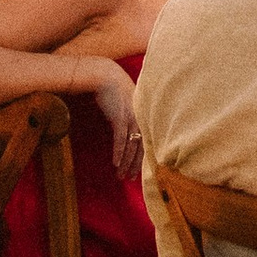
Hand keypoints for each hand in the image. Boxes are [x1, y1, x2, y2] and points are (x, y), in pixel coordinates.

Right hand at [90, 61, 142, 176]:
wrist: (107, 77)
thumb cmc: (117, 92)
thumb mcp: (128, 108)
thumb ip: (132, 121)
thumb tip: (131, 136)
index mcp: (145, 117)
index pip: (148, 143)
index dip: (144, 159)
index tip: (138, 173)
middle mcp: (141, 119)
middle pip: (142, 148)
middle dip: (135, 166)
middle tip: (130, 180)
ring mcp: (132, 118)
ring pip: (132, 146)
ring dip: (126, 163)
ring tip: (121, 176)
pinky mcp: (120, 116)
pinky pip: (120, 138)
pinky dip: (118, 151)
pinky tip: (115, 163)